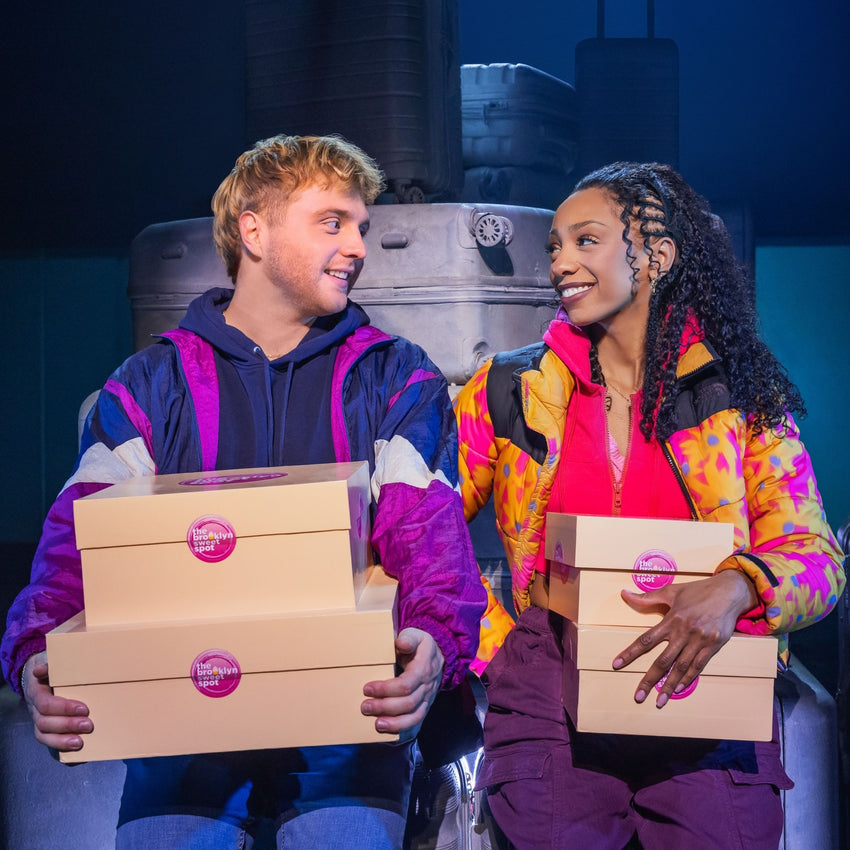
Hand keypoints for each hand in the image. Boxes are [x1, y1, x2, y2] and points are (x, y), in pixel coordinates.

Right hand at [21, 651, 92, 755]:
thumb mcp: (52, 664)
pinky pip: (51, 748)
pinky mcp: (49, 732)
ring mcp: (41, 723)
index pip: (45, 704)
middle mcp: (36, 711)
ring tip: (81, 743)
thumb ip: (50, 666)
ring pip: (45, 737)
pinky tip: (77, 759)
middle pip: (45, 724)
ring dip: (62, 742)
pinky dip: (63, 755)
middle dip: (67, 726)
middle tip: (89, 725)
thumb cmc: (52, 671)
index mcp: (37, 693)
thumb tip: (41, 670)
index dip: (63, 708)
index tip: (84, 708)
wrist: (40, 676)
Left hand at [360, 628, 444, 738]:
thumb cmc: (421, 645)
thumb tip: (400, 644)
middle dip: (385, 707)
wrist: (439, 655)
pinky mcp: (424, 707)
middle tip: (364, 707)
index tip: (367, 688)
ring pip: (415, 717)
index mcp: (424, 669)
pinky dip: (403, 731)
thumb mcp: (416, 635)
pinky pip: (416, 723)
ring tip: (376, 724)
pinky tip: (388, 734)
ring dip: (395, 724)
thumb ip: (408, 638)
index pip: (406, 684)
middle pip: (408, 703)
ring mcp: (427, 699)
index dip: (386, 689)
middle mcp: (427, 687)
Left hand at [612, 570, 757, 707]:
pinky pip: (699, 665)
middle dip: (649, 680)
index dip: (630, 653)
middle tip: (638, 696)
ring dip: (669, 685)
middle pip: (663, 660)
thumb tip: (624, 594)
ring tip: (659, 701)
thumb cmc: (698, 591)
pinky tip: (678, 689)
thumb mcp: (671, 591)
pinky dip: (688, 678)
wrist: (729, 592)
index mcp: (671, 619)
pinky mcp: (713, 646)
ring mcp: (699, 640)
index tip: (617, 664)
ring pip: (681, 667)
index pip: (646, 639)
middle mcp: (684, 632)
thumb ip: (647, 597)